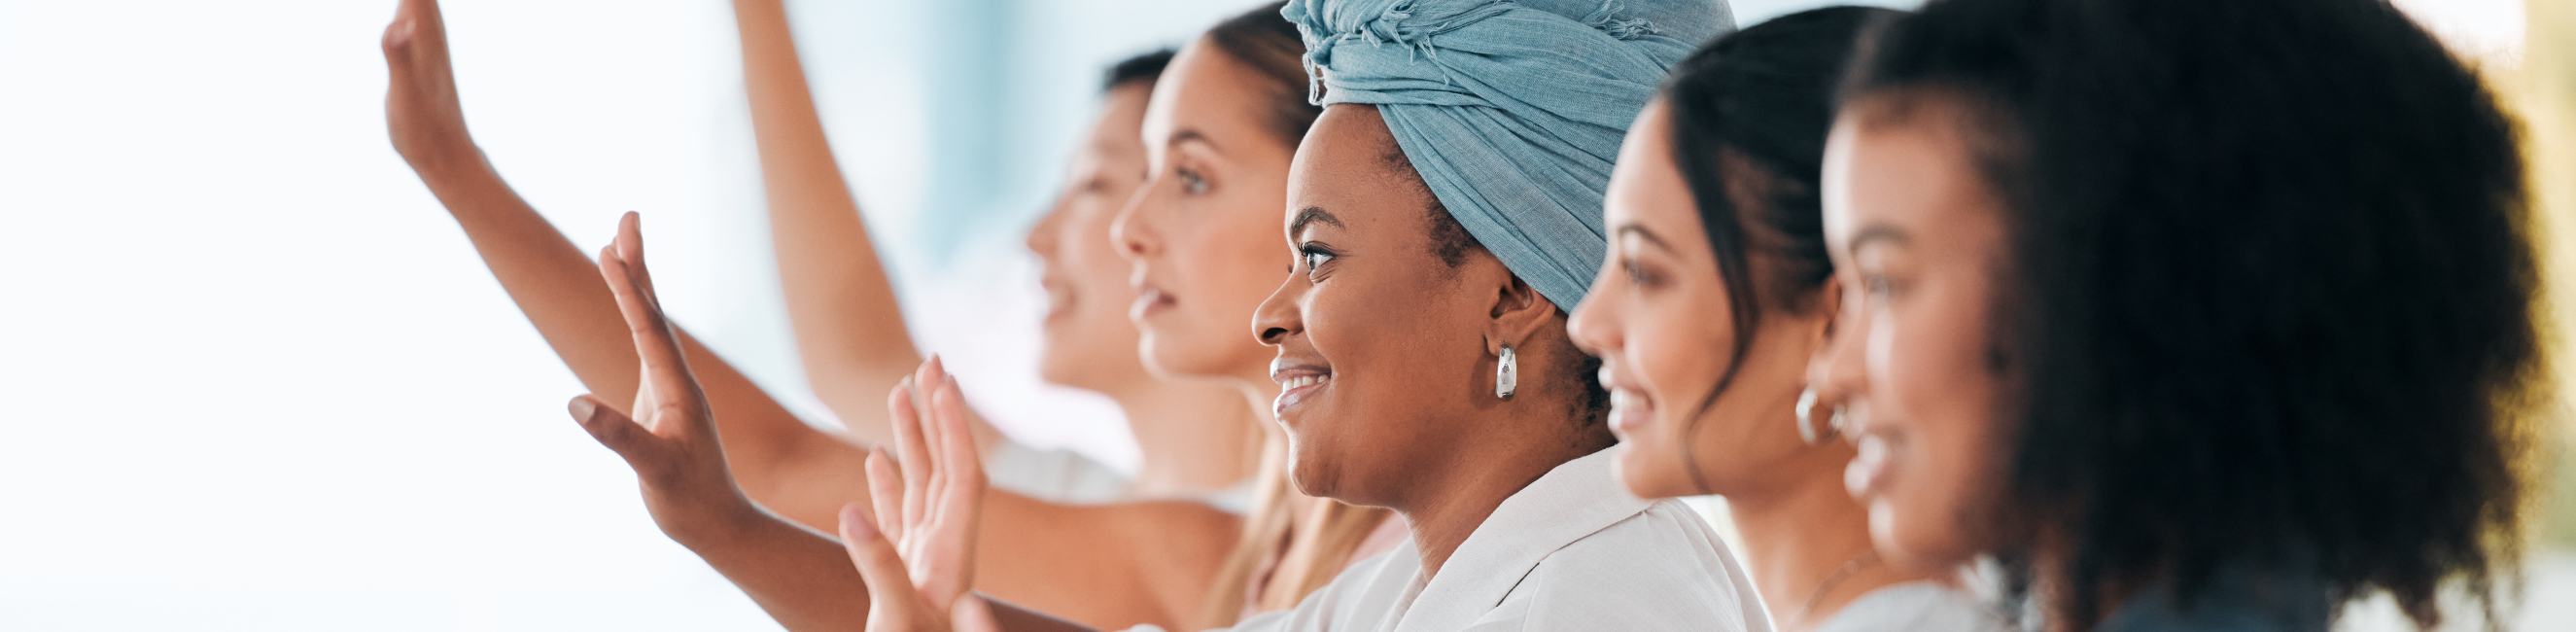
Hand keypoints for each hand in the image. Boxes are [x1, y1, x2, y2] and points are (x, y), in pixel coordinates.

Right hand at [382, 0, 482, 180]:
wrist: (447, 158)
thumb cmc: (424, 131)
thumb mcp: (405, 94)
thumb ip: (399, 57)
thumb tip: (400, 24)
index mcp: (424, 36)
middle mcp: (432, 36)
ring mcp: (430, 46)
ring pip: (425, 2)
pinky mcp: (426, 58)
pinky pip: (420, 16)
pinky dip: (414, 3)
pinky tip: (411, 7)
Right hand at [565, 212, 761, 544]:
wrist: (717, 524)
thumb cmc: (688, 500)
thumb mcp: (653, 469)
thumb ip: (618, 435)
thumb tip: (575, 403)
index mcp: (675, 387)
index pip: (648, 326)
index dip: (629, 287)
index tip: (612, 248)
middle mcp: (674, 380)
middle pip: (654, 311)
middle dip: (638, 265)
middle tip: (628, 216)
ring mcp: (667, 389)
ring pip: (649, 325)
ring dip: (635, 284)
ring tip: (617, 247)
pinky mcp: (658, 403)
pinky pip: (643, 347)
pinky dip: (632, 318)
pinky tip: (627, 305)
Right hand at [840, 359, 1001, 631]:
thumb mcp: (896, 619)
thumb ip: (879, 566)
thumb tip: (851, 511)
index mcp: (953, 555)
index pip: (963, 476)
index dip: (954, 427)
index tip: (941, 382)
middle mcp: (946, 551)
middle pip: (949, 469)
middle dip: (941, 416)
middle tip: (932, 362)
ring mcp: (926, 561)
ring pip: (924, 487)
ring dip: (915, 439)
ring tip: (902, 391)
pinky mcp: (907, 575)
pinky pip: (901, 518)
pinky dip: (889, 484)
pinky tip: (877, 460)